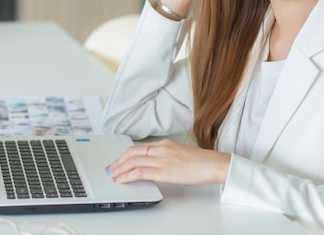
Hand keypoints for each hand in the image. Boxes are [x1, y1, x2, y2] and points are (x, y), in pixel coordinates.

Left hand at [105, 139, 230, 184]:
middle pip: (132, 152)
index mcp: (165, 144)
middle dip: (118, 161)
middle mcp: (161, 149)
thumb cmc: (202, 162)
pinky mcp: (164, 171)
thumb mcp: (181, 154)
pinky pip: (140, 172)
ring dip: (119, 169)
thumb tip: (156, 165)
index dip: (125, 155)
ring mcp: (162, 159)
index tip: (118, 161)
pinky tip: (122, 180)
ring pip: (133, 161)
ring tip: (112, 175)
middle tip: (110, 168)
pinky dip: (127, 175)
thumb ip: (167, 157)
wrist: (213, 164)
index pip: (139, 148)